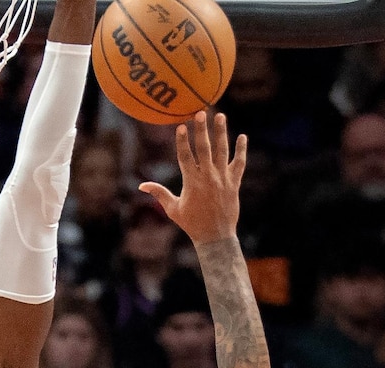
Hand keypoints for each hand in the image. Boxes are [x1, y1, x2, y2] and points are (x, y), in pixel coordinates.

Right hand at [138, 111, 246, 245]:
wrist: (216, 237)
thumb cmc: (192, 224)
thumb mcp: (173, 209)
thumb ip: (159, 193)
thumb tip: (141, 186)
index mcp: (192, 182)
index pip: (185, 156)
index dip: (182, 141)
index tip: (181, 126)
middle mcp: (208, 177)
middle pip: (204, 148)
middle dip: (202, 129)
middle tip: (201, 112)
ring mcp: (223, 179)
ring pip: (222, 151)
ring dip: (221, 133)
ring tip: (221, 116)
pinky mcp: (234, 183)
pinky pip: (239, 164)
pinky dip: (241, 150)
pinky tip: (243, 137)